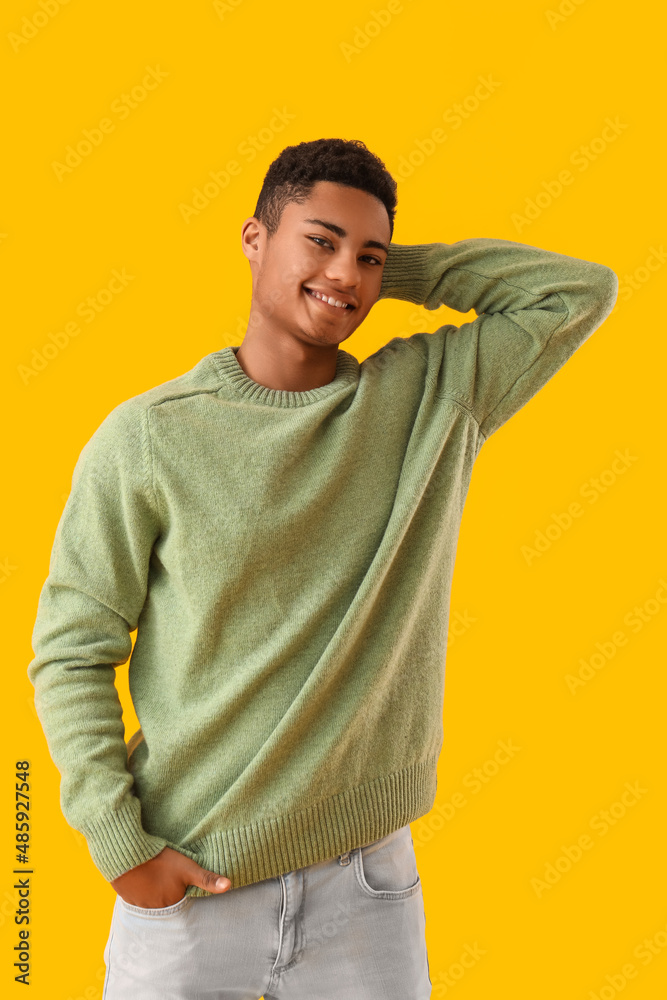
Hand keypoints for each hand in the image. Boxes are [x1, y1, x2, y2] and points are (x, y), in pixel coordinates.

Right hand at [110, 846, 231, 907]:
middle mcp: (154, 909)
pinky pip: (135, 896)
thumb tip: (229, 886)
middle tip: (165, 877)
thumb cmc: (161, 861)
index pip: (179, 901)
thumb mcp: (188, 868)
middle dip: (166, 893)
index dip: (180, 890)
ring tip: (154, 875)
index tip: (179, 881)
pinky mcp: (125, 896)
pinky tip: (142, 876)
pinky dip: (139, 889)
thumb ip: (208, 879)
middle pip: (164, 903)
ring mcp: (138, 904)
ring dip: (152, 891)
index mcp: (170, 904)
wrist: (128, 854)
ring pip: (149, 900)